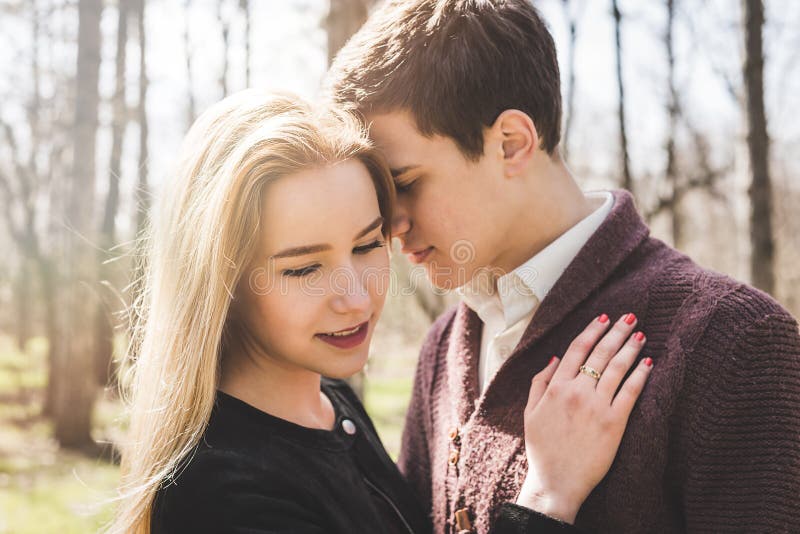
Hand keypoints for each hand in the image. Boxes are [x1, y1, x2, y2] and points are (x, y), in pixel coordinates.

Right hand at [516, 313, 652, 522]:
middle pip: (600, 353)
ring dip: (631, 347)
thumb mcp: (530, 412)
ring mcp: (597, 406)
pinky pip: (631, 392)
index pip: (576, 349)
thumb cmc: (542, 449)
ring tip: (641, 335)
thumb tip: (554, 358)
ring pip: (617, 368)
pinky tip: (648, 363)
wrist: (556, 482)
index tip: (604, 318)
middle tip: (631, 318)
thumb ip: (539, 382)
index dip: (592, 330)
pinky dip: (640, 375)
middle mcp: (576, 392)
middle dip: (617, 332)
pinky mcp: (614, 423)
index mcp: (555, 387)